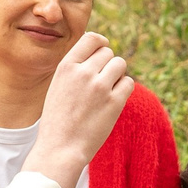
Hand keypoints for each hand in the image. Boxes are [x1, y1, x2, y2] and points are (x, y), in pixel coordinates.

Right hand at [22, 32, 132, 187]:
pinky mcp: (114, 102)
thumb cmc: (59, 119)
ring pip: (120, 64)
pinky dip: (124, 89)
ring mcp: (99, 87)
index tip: (103, 51)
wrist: (60, 148)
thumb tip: (98, 48)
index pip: (91, 38)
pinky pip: (129, 83)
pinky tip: (114, 100)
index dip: (101, 43)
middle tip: (101, 82)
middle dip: (108, 65)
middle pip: (108, 53)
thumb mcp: (58, 86)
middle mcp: (83, 72)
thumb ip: (75, 68)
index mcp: (66, 66)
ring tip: (107, 91)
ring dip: (117, 75)